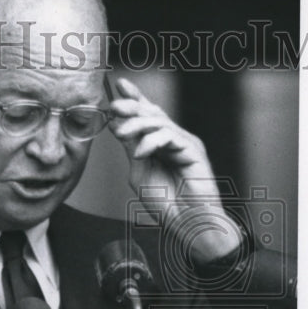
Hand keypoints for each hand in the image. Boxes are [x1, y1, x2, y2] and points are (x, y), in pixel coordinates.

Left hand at [107, 76, 242, 262]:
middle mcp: (174, 139)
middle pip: (152, 113)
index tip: (118, 84)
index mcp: (161, 144)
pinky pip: (171, 136)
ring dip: (137, 124)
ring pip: (159, 122)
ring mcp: (185, 143)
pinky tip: (141, 152)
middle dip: (132, 105)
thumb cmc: (167, 204)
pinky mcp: (194, 150)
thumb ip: (131, 149)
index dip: (135, 97)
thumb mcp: (139, 173)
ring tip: (120, 133)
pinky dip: (152, 141)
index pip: (147, 115)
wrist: (188, 224)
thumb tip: (118, 126)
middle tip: (114, 105)